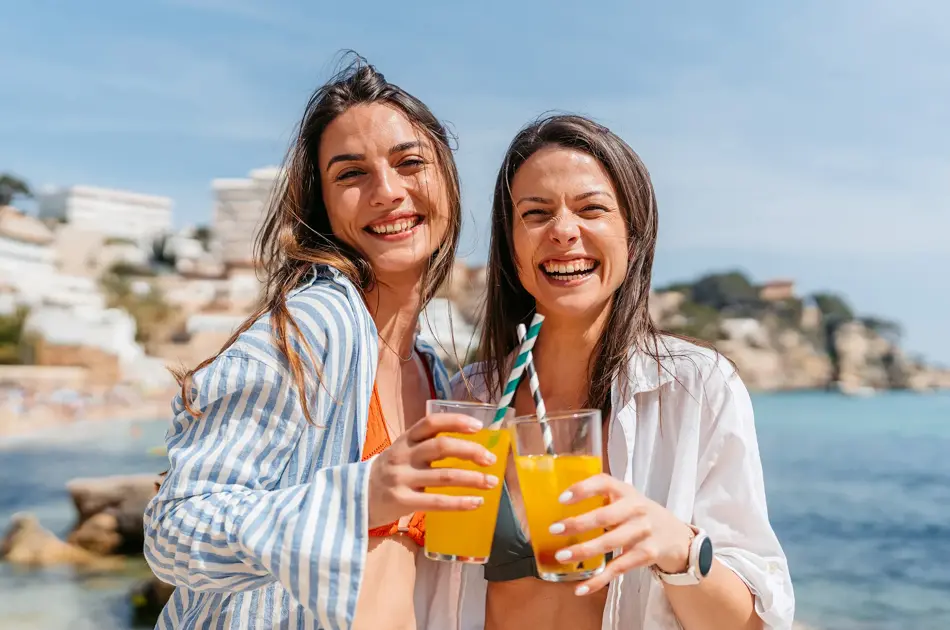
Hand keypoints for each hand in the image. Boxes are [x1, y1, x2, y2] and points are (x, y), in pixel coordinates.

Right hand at [367, 413, 498, 527]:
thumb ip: (426, 446)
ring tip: (491, 482)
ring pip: (444, 476)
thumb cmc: (388, 472)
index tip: (478, 426)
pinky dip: (460, 502)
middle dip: (470, 451)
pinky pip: (437, 502)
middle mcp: (403, 456)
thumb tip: (469, 445)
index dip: (456, 422)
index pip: (431, 423)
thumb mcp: (402, 452)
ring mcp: (402, 479)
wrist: (355, 498)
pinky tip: (476, 502)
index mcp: (405, 440)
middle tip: (490, 459)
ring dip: (473, 479)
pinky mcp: (402, 502)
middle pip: (442, 447)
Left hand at [549, 473, 693, 595]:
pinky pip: (617, 568)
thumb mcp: (624, 498)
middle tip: (554, 529)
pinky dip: (598, 580)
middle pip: (605, 517)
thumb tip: (556, 504)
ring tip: (561, 556)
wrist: (675, 535)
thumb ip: (600, 497)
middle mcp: (636, 509)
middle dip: (578, 524)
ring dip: (584, 551)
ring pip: (609, 543)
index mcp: (625, 491)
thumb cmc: (638, 514)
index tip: (562, 499)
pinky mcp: (645, 555)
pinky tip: (580, 587)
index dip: (582, 489)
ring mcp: (642, 532)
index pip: (604, 483)